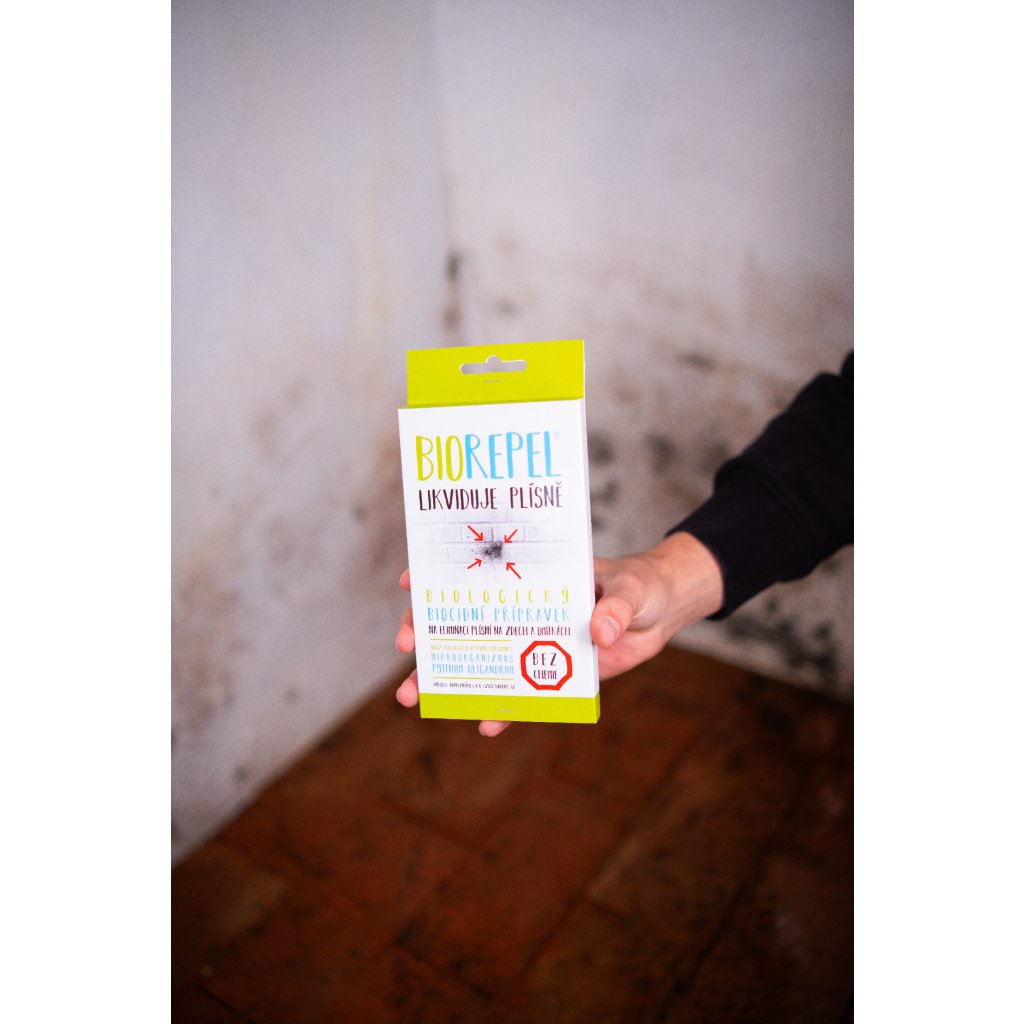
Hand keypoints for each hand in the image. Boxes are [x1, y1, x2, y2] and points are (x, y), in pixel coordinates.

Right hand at [394, 532, 723, 735]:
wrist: (661, 611)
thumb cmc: (639, 585)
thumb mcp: (630, 589)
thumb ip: (615, 606)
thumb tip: (599, 631)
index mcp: (531, 575)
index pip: (477, 571)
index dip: (439, 576)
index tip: (411, 584)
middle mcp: (522, 607)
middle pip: (463, 618)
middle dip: (427, 633)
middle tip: (405, 648)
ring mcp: (533, 640)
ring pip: (482, 659)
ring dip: (446, 678)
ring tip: (412, 698)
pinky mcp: (552, 671)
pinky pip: (520, 694)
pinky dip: (504, 710)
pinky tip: (485, 724)